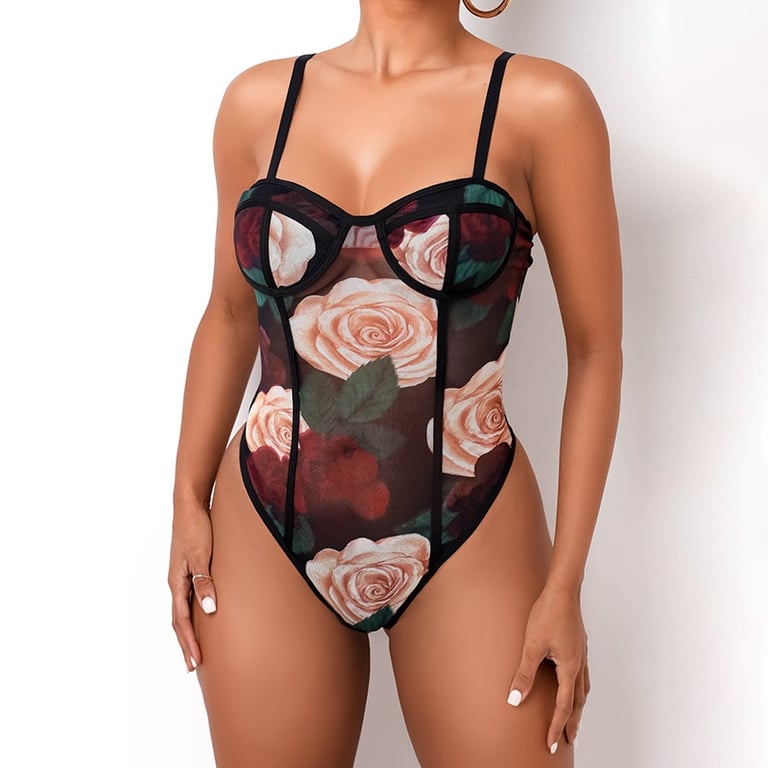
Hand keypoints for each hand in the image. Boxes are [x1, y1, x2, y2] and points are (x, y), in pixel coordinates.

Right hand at [168, 503, 217, 670]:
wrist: (191, 504)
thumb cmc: (197, 528)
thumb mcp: (202, 555)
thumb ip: (204, 582)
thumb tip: (209, 610)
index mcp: (176, 582)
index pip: (182, 620)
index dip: (189, 642)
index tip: (195, 662)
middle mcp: (176, 582)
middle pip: (179, 620)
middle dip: (186, 643)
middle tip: (193, 666)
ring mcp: (182, 575)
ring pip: (183, 610)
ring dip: (188, 631)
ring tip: (195, 648)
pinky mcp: (190, 567)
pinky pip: (189, 597)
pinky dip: (193, 613)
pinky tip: (202, 615)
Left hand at [506, 586, 589, 752]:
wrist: (562, 590)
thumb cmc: (547, 614)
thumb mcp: (532, 646)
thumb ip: (524, 674)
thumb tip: (514, 699)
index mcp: (569, 667)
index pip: (564, 706)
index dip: (557, 726)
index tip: (552, 744)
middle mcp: (579, 663)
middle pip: (578, 701)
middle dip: (572, 722)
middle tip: (569, 740)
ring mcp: (580, 653)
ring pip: (582, 687)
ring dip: (577, 706)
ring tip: (573, 717)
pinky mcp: (578, 644)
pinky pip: (581, 673)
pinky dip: (578, 687)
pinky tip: (571, 682)